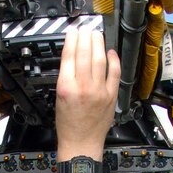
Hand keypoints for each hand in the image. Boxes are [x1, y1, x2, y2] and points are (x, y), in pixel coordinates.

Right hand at [55, 27, 120, 160]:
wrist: (81, 143)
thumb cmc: (69, 125)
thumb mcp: (59, 98)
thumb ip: (66, 78)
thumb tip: (73, 58)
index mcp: (66, 87)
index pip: (69, 56)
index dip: (72, 40)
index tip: (73, 32)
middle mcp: (83, 87)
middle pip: (85, 54)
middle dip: (86, 37)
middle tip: (86, 29)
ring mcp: (99, 91)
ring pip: (100, 60)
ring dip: (99, 44)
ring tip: (97, 35)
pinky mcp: (111, 96)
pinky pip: (114, 73)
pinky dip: (113, 60)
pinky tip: (110, 52)